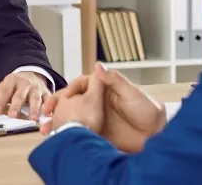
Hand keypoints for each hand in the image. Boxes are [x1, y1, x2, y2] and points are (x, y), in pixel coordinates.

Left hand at [0, 71, 50, 120]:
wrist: (31, 75)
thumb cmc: (13, 87)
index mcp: (10, 81)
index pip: (5, 91)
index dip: (1, 102)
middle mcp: (24, 84)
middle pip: (20, 94)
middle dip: (17, 105)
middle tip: (14, 115)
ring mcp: (36, 88)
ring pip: (36, 98)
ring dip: (35, 108)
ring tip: (33, 119)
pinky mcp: (47, 93)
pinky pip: (49, 100)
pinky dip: (49, 107)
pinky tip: (47, 116)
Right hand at [41, 62, 166, 152]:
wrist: (156, 135)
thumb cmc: (147, 110)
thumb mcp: (131, 93)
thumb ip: (114, 80)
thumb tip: (98, 64)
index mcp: (102, 88)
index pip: (80, 85)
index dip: (71, 90)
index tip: (65, 97)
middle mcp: (96, 101)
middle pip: (70, 100)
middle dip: (56, 104)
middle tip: (46, 111)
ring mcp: (94, 116)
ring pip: (71, 115)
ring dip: (57, 120)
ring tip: (46, 128)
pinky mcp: (96, 130)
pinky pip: (78, 130)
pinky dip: (67, 133)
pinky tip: (58, 137)